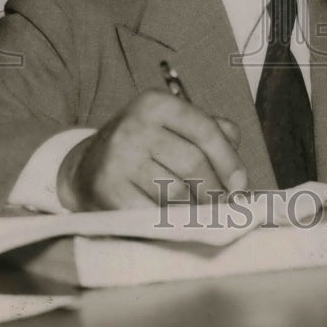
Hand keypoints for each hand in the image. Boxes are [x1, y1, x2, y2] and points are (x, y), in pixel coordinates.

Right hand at [57, 90, 247, 210]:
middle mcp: (135, 125)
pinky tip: (173, 222)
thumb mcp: (173, 127)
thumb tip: (238, 171)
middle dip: (215, 191)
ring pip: (175, 192)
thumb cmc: (143, 147)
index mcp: (156, 103)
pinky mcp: (108, 189)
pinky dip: (169, 222)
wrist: (86, 167)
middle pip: (193, 164)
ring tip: (198, 212)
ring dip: (194, 209)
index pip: (205, 130)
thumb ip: (212, 133)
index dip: (229, 161)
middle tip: (223, 206)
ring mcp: (118, 157)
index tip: (240, 186)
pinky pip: (153, 213)